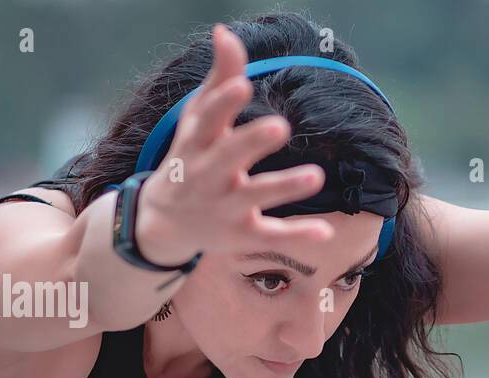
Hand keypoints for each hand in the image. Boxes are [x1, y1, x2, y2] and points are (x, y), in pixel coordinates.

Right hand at [133, 23, 334, 264]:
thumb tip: (225, 31)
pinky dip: (297, 235)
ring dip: (285, 186)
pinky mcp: (243, 234)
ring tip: (317, 175)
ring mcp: (226, 207)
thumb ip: (218, 78)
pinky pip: (272, 236)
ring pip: (256, 196)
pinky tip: (325, 233)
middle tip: (281, 126)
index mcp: (197, 142)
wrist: (164, 223)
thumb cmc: (190, 157)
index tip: (243, 84)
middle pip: (231, 156)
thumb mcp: (198, 120)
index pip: (208, 119)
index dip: (224, 103)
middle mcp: (209, 174)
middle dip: (252, 142)